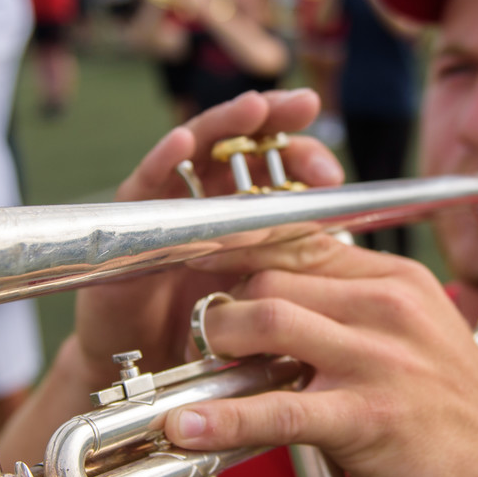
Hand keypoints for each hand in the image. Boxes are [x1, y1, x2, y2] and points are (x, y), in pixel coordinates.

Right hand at [72, 89, 342, 380]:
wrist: (155, 371)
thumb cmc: (213, 330)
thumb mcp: (265, 293)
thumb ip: (293, 263)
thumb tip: (347, 241)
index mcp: (244, 209)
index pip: (276, 166)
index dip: (304, 159)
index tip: (331, 173)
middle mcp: (207, 199)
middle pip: (239, 142)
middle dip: (273, 119)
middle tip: (305, 105)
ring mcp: (168, 206)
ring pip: (195, 149)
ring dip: (223, 123)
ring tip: (254, 106)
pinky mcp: (131, 226)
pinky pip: (143, 185)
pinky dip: (162, 160)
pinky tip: (183, 141)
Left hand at [158, 237, 477, 476]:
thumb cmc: (461, 422)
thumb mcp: (419, 343)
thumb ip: (358, 316)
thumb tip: (282, 304)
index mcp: (398, 280)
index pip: (299, 241)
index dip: (240, 256)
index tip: (201, 275)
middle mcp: (388, 306)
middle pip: (271, 274)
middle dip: (224, 306)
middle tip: (202, 341)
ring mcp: (381, 359)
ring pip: (266, 319)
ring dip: (218, 344)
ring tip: (198, 373)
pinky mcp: (370, 417)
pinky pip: (277, 408)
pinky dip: (221, 418)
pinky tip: (184, 428)